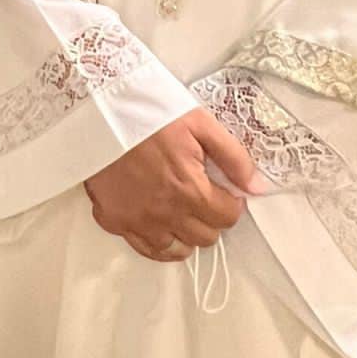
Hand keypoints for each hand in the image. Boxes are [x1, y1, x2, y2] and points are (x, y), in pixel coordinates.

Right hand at [84, 107, 256, 262]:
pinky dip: (159, 240)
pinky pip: (147, 249)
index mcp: (190, 188)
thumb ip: (234, 157)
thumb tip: (257, 187)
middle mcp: (166, 213)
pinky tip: (159, 220)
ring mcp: (138, 221)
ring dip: (186, 232)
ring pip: (179, 249)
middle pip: (206, 237)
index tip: (223, 189)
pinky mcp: (114, 220)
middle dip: (211, 217)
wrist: (99, 108)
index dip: (231, 202)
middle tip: (201, 193)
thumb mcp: (200, 123)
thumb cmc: (150, 111)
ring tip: (180, 207)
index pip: (228, 218)